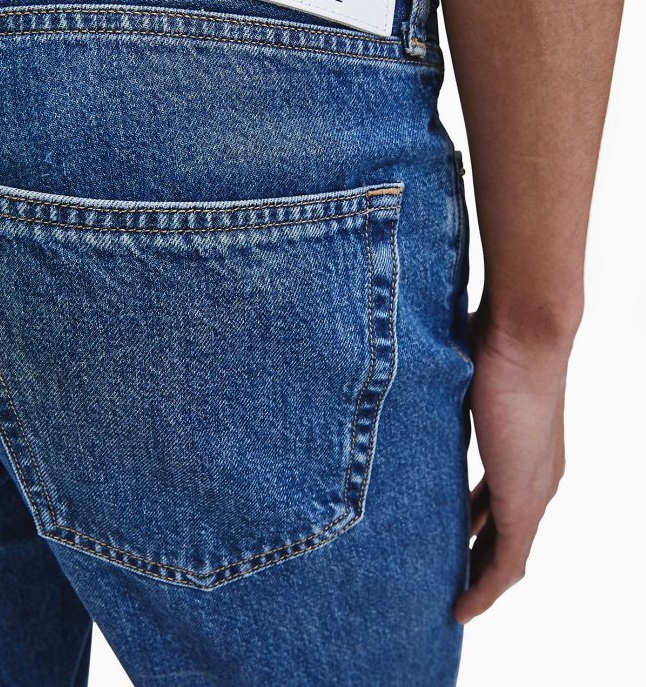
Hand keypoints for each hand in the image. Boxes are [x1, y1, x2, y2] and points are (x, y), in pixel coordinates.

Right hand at [455, 307, 571, 622]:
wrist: (524, 332)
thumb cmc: (491, 340)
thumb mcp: (458, 383)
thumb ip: (442, 402)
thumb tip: (402, 387)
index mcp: (524, 449)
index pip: (500, 501)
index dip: (478, 524)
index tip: (451, 536)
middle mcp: (536, 475)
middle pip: (507, 533)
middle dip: (478, 557)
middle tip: (445, 577)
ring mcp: (533, 489)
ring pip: (509, 553)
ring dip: (480, 578)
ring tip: (451, 600)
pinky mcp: (524, 499)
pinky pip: (507, 561)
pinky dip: (486, 587)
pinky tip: (464, 606)